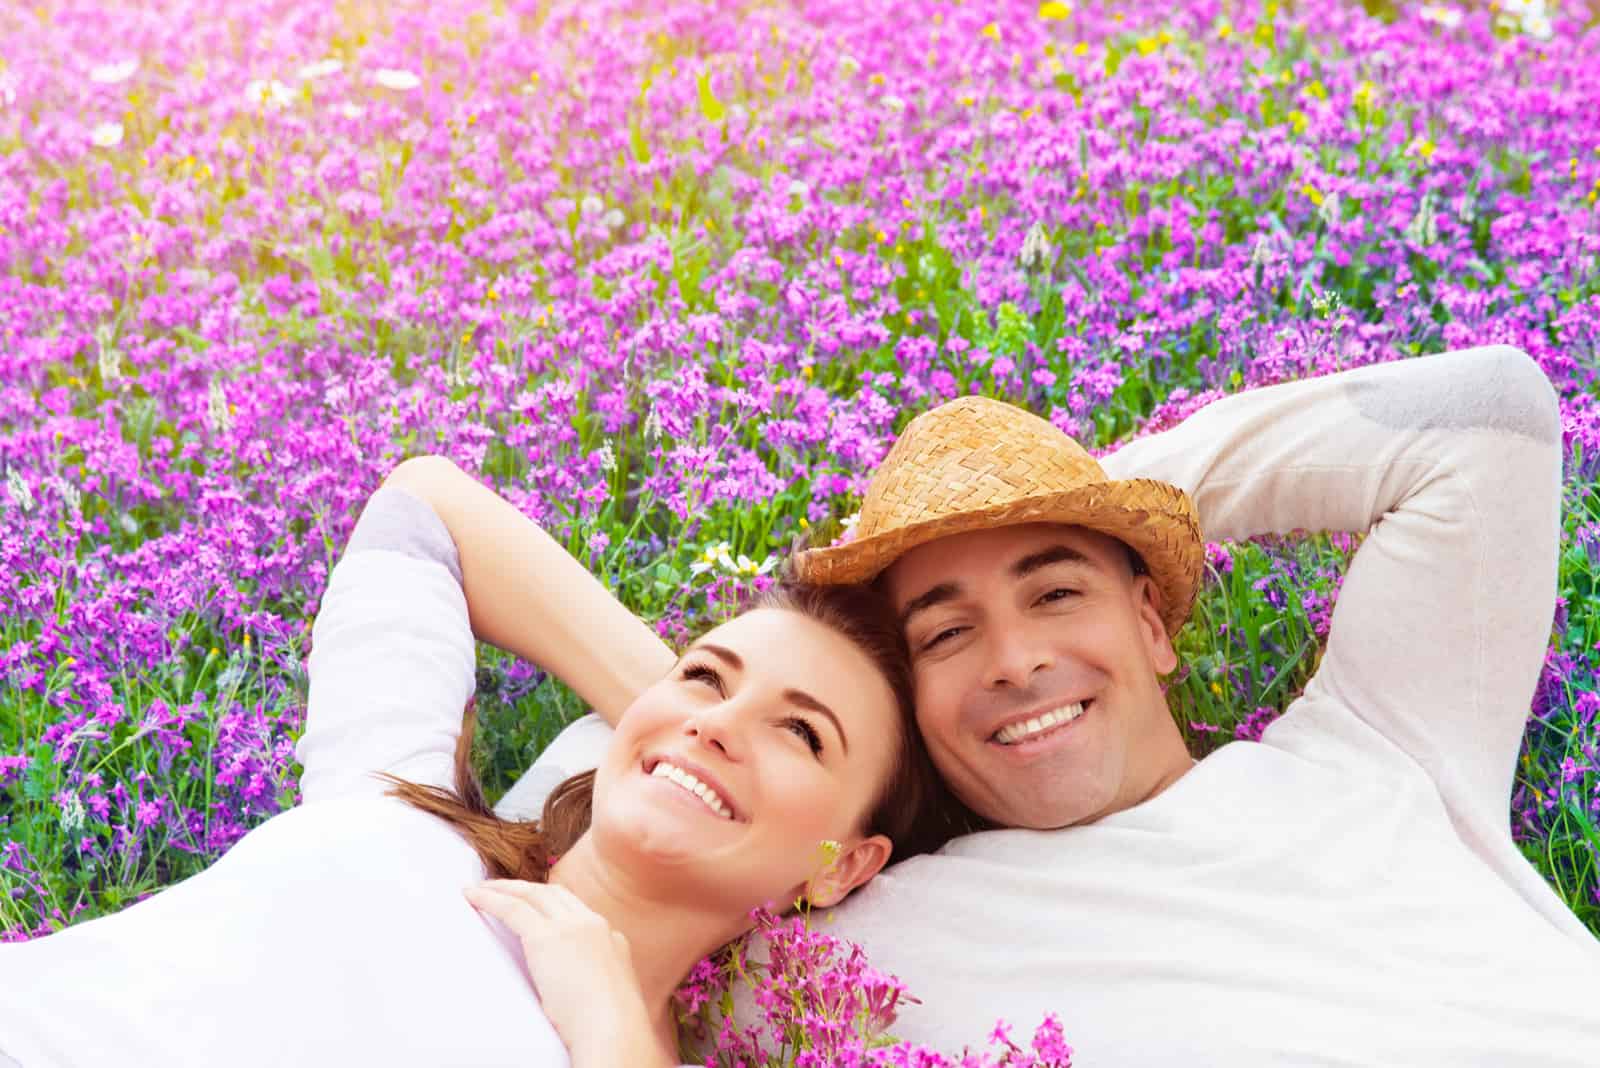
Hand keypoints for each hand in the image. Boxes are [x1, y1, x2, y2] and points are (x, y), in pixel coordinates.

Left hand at [463, 880, 663, 1064]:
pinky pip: (512, 908)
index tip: (529, 900)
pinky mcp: (545, 936)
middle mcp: (590, 922)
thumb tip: (576, 979)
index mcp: (609, 935)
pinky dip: (490, 900)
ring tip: (480, 890)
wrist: (611, 1026)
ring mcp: (569, 926)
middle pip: (552, 893)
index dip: (548, 900)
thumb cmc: (608, 1023)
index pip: (574, 906)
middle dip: (524, 888)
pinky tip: (473, 898)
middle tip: (499, 888)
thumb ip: (595, 973)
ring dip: (503, 889)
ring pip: (531, 894)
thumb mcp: (609, 990)